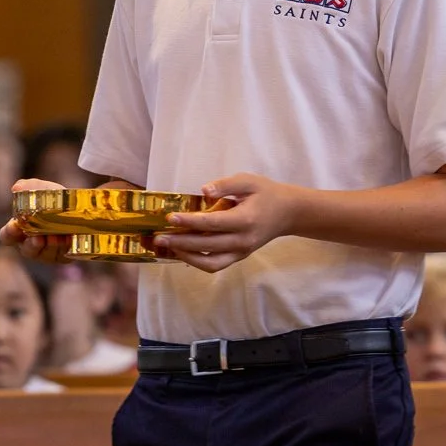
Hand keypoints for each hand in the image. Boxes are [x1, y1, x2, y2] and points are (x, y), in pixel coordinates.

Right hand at [0, 177, 74, 264]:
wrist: (80, 209)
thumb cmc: (53, 201)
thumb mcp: (43, 190)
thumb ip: (29, 187)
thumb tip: (17, 187)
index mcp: (19, 230)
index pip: (7, 236)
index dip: (9, 233)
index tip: (15, 226)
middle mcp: (29, 244)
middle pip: (26, 250)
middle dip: (31, 245)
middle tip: (37, 239)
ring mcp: (45, 252)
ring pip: (44, 254)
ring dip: (50, 246)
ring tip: (56, 237)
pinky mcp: (60, 256)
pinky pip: (60, 255)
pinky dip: (64, 247)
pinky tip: (68, 239)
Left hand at [152, 173, 302, 274]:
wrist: (288, 213)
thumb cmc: (266, 193)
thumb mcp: (248, 181)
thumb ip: (226, 184)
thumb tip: (203, 191)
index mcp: (245, 220)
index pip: (212, 223)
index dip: (189, 222)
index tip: (170, 218)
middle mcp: (242, 241)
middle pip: (206, 245)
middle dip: (180, 242)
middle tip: (158, 236)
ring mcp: (241, 252)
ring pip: (209, 262)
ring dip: (186, 256)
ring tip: (167, 247)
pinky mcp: (239, 257)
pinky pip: (215, 265)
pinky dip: (197, 261)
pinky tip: (182, 252)